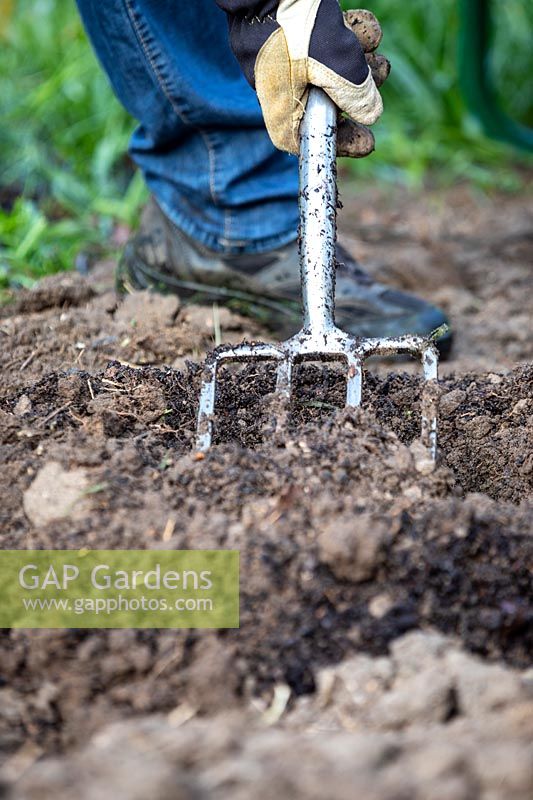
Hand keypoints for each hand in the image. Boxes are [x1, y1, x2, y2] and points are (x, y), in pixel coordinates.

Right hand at [216, 1, 390, 156]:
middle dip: (357, 92)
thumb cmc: (292, 22)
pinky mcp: (292, 27)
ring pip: (328, 66)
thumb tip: (371, 114)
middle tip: (380, 78)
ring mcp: (284, 53)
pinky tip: (366, 27)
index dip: (337, 143)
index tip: (366, 141)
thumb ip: (354, 92)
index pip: (304, 139)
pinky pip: (323, 38)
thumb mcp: (333, 62)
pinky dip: (349, 33)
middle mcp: (279, 82)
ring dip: (359, 58)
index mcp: (279, 102)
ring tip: (375, 48)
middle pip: (323, 101)